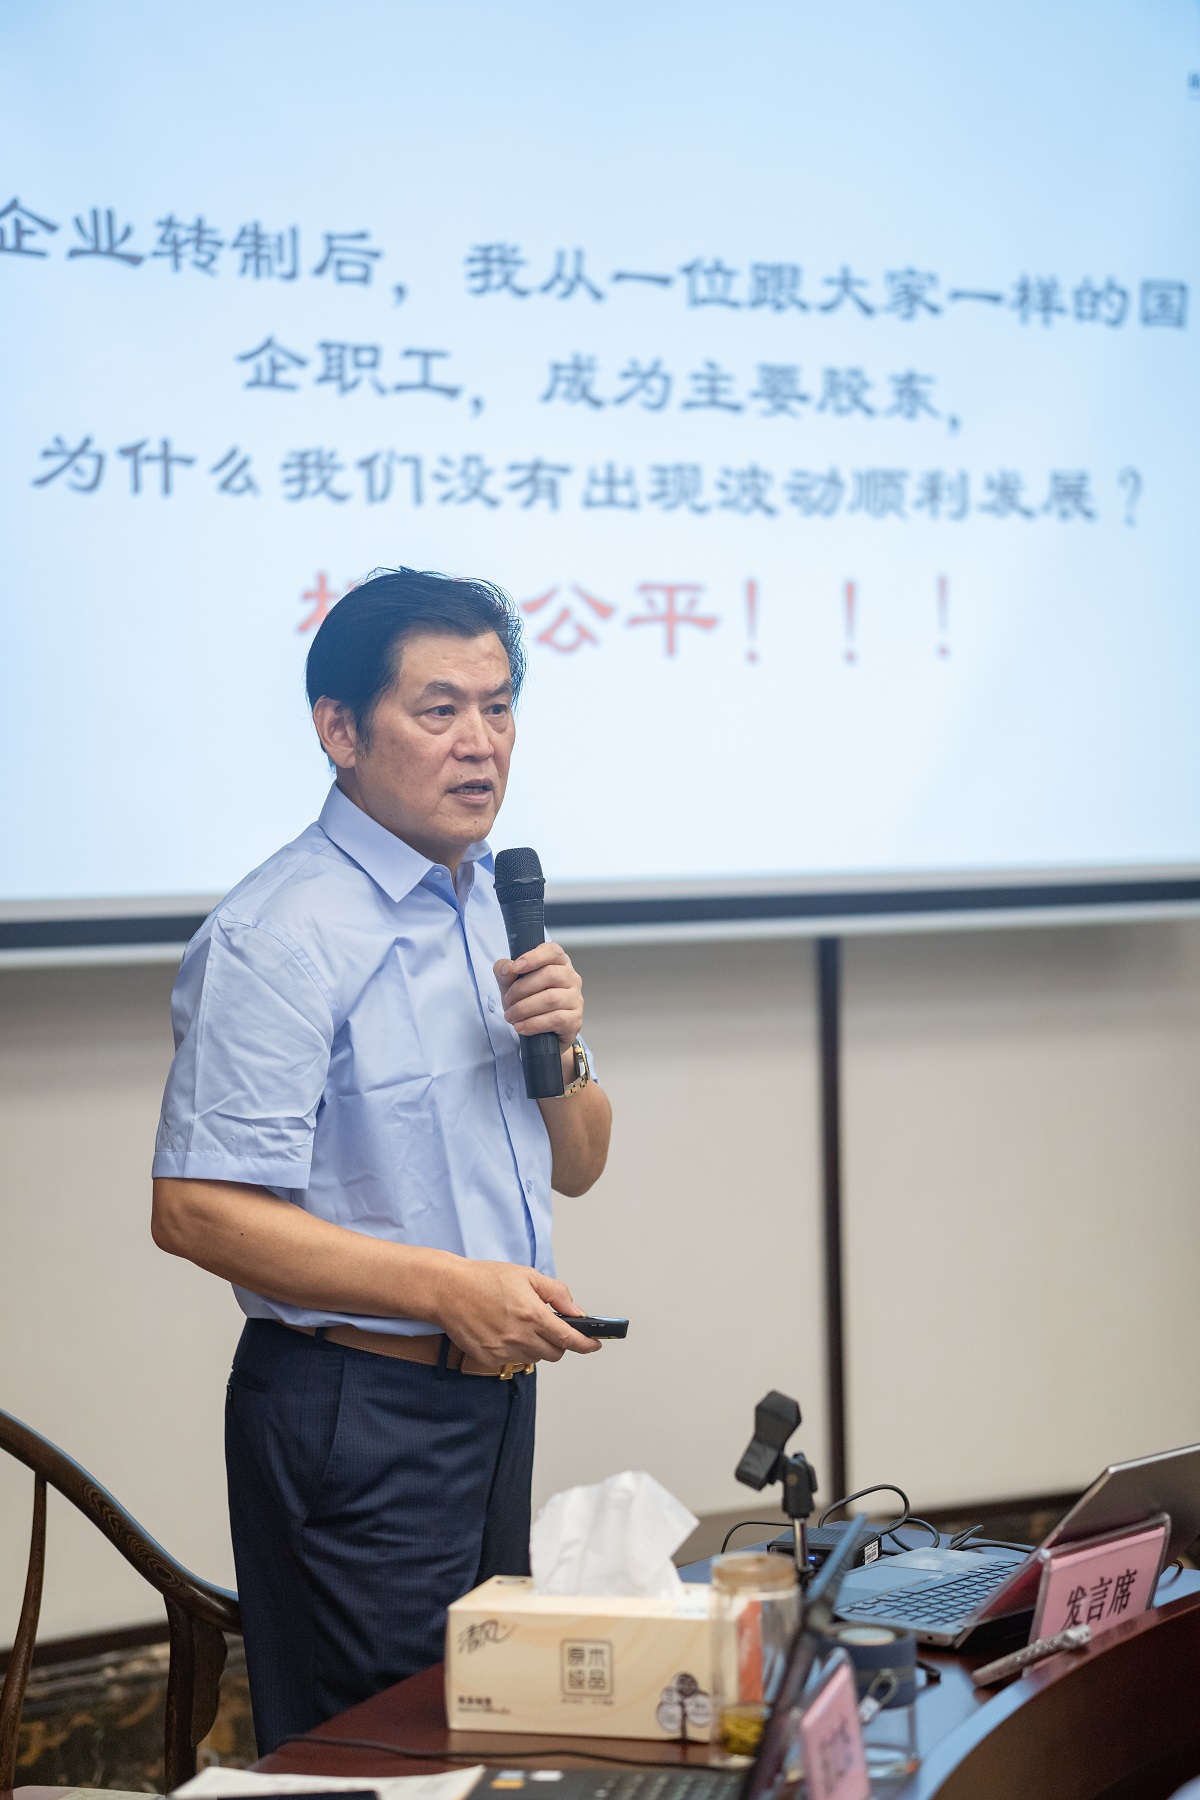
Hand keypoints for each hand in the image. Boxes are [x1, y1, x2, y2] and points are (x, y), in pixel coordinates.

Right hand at [431, 1257, 600, 1366]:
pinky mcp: (488, 1358)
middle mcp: (519, 1337)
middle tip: (552, 1327)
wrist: (447, 1290)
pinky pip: (513, 1360)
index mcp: (532, 1314)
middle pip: (554, 1353)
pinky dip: (516, 1350)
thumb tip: (577, 1311)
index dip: (586, 1344)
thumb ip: (556, 1293)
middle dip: (559, 1343)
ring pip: (534, 1358)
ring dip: (537, 1346)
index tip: (595, 1344)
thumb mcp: (527, 1275)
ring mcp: (503, 1350)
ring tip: (522, 1325)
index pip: (569, 1339)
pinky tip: (506, 1331)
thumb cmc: (484, 1279)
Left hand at [494, 941, 583, 1050]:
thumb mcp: (510, 983)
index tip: (516, 967)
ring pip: (551, 999)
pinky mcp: (575, 1020)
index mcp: (558, 962)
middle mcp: (571, 978)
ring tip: (511, 1015)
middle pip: (550, 975)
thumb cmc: (528, 1000)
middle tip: (508, 999)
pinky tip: (521, 1026)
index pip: (552, 951)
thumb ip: (505, 971)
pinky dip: (533, 1023)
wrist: (539, 1033)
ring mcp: (576, 999)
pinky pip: (556, 1019)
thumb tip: (507, 969)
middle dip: (522, 988)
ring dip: (524, 1008)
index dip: (534, 957)